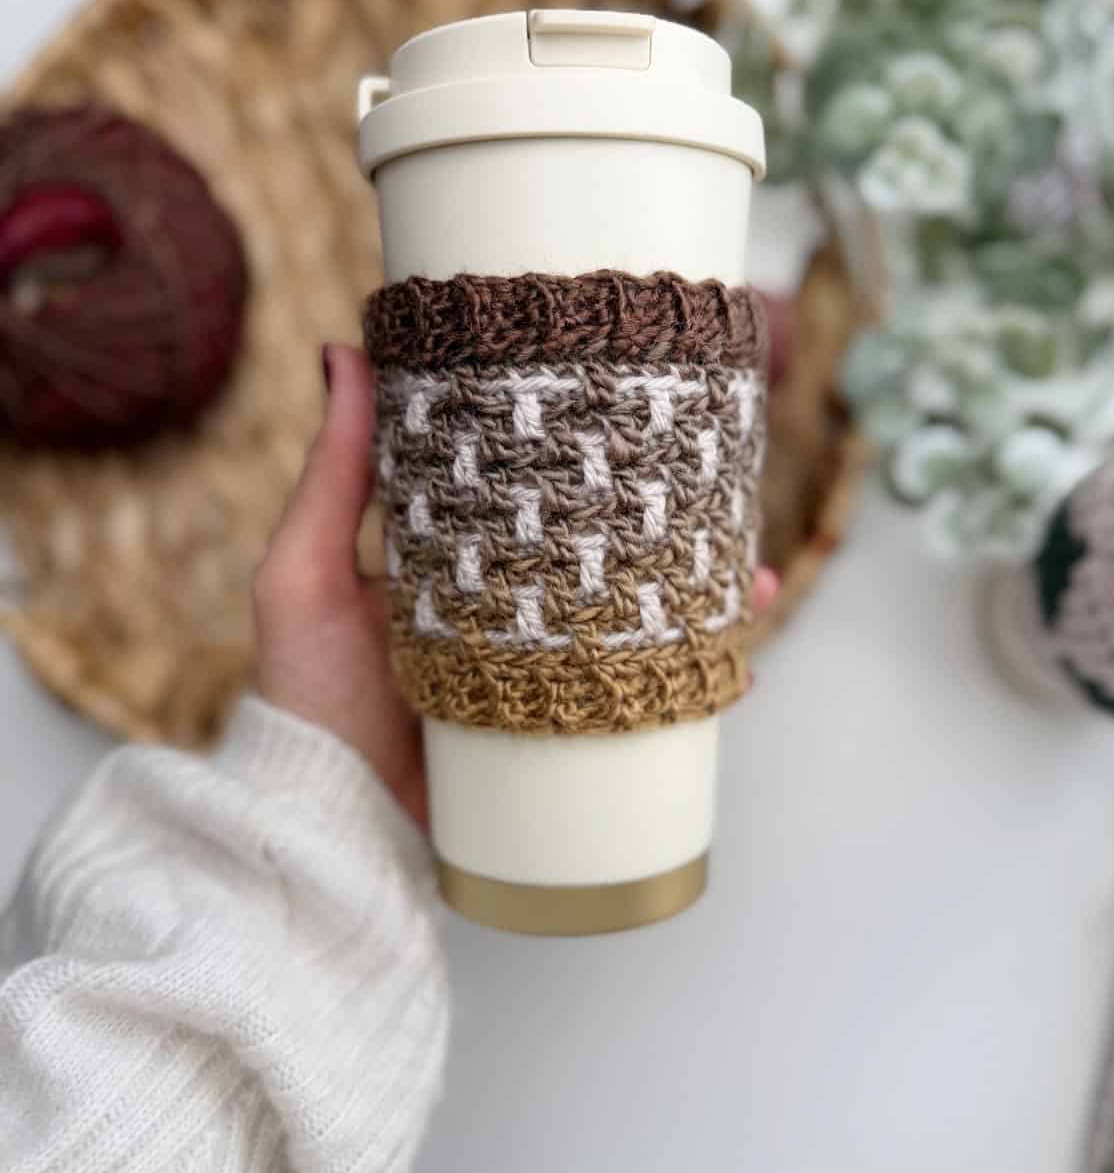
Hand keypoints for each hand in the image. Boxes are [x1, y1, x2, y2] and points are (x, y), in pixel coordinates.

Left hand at [254, 344, 780, 829]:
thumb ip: (332, 475)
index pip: (540, 499)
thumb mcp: (307, 573)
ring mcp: (543, 676)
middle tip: (725, 505)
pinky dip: (694, 689)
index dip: (593, 462)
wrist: (324, 822)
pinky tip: (732, 674)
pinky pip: (644, 709)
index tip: (642, 417)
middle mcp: (512, 614)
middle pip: (609, 559)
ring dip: (704, 605)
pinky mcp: (561, 739)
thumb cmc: (305, 696)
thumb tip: (347, 350)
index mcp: (461, 563)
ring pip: (643, 627)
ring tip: (749, 587)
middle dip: (675, 534)